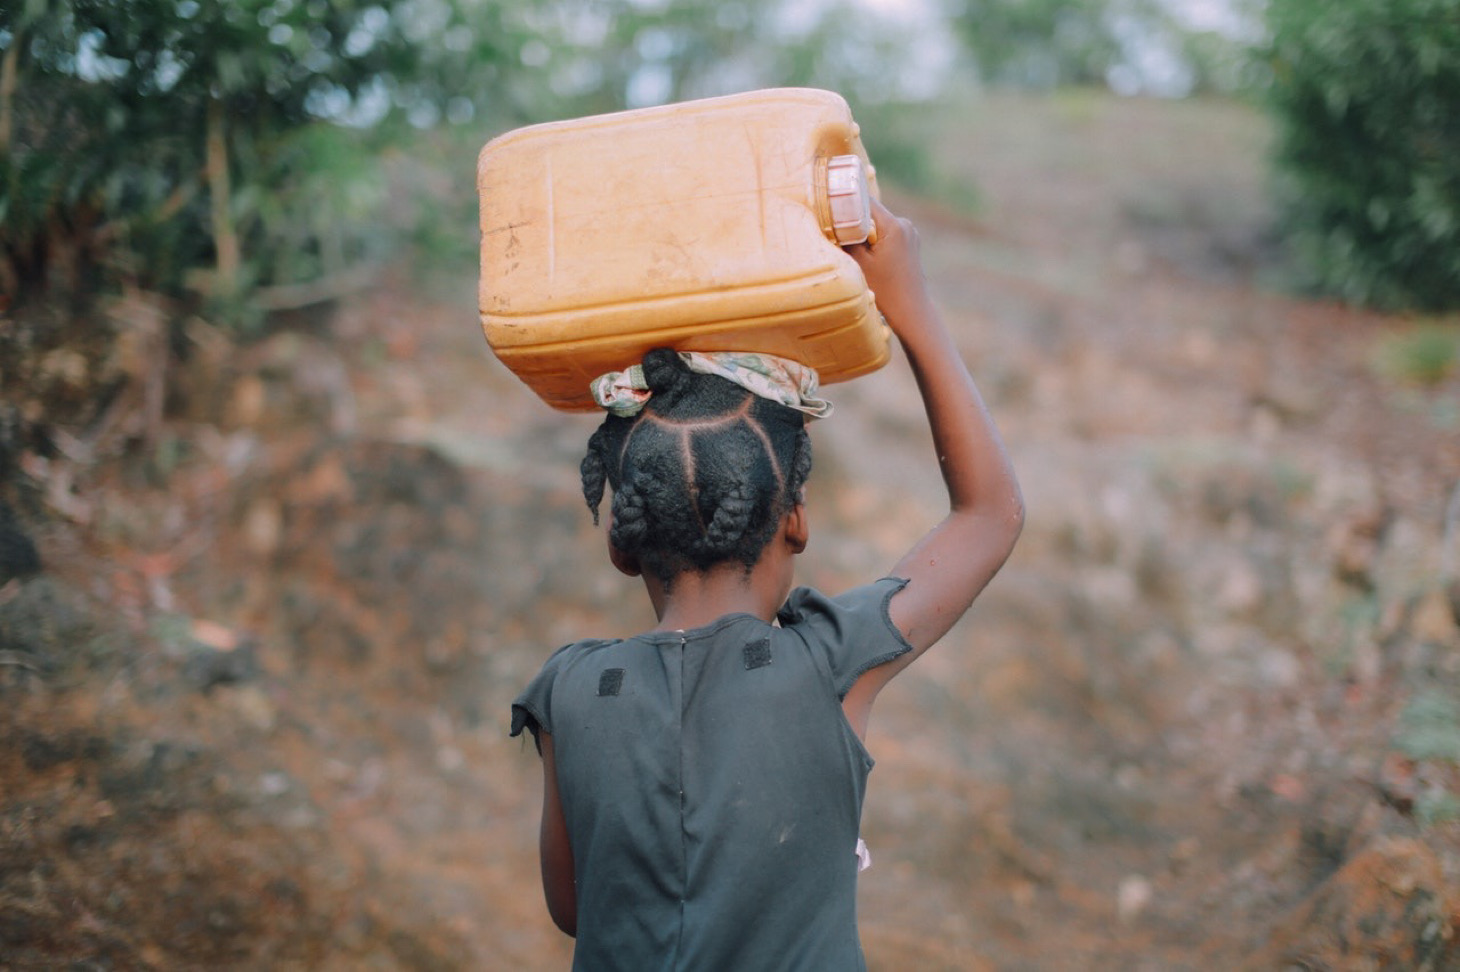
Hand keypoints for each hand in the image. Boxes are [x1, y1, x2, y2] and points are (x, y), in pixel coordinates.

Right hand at [845, 198, 935, 337]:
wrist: (912, 311)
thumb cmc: (886, 290)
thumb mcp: (860, 264)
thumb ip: (846, 239)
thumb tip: (831, 223)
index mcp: (893, 225)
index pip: (864, 200)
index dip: (845, 201)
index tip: (828, 206)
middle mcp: (904, 223)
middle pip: (871, 212)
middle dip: (854, 221)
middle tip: (836, 232)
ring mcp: (910, 232)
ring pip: (879, 224)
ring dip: (865, 232)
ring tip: (852, 249)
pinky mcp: (911, 242)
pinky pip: (888, 234)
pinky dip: (876, 240)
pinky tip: (869, 257)